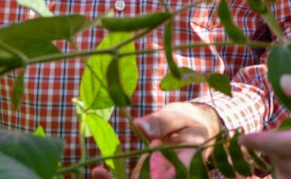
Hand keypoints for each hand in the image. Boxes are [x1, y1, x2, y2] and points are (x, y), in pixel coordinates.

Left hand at [91, 102, 221, 178]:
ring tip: (98, 173)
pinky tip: (98, 172)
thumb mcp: (177, 117)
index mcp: (189, 162)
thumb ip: (160, 123)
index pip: (177, 175)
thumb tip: (137, 126)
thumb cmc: (187, 121)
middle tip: (104, 174)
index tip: (147, 175)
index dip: (164, 177)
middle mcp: (175, 176)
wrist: (192, 132)